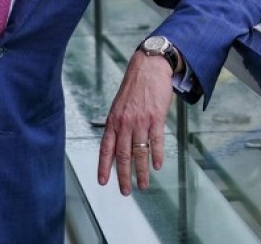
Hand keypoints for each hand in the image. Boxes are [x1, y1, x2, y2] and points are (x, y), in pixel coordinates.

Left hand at [96, 50, 174, 194]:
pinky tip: (157, 166)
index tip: (103, 182)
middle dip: (123, 176)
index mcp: (113, 121)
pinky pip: (156, 142)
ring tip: (143, 184)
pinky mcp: (156, 118)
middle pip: (123, 156)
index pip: (106, 149)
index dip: (104, 167)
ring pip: (139, 153)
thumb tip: (116, 144)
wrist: (148, 68)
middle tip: (125, 191)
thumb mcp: (119, 106)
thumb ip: (117, 125)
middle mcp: (125, 123)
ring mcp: (141, 121)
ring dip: (142, 172)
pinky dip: (156, 156)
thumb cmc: (134, 87)